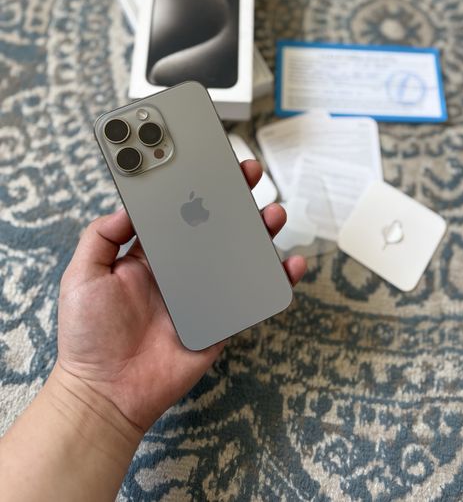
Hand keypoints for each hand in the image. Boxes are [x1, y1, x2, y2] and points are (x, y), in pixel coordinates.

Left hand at [56, 161, 305, 431]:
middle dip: (234, 197)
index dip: (192, 185)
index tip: (206, 160)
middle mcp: (180, 267)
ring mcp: (204, 291)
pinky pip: (253, 295)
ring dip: (260, 230)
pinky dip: (276, 279)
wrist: (108, 392)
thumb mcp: (83, 275)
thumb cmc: (89, 335)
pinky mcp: (221, 318)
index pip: (177, 210)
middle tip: (248, 174)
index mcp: (149, 253)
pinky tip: (290, 264)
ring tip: (272, 212)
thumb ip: (100, 236)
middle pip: (215, 224)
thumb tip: (127, 204)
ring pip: (240, 253)